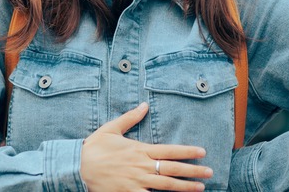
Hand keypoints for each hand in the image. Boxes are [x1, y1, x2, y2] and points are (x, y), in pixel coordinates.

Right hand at [80, 102, 211, 191]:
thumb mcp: (111, 128)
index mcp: (140, 149)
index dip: (188, 151)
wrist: (78, 168)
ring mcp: (137, 182)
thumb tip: (144, 105)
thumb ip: (130, 118)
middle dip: (194, 171)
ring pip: (167, 186)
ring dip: (185, 187)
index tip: (202, 152)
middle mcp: (142, 166)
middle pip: (173, 169)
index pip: (170, 150)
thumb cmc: (94, 148)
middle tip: (210, 172)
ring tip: (200, 188)